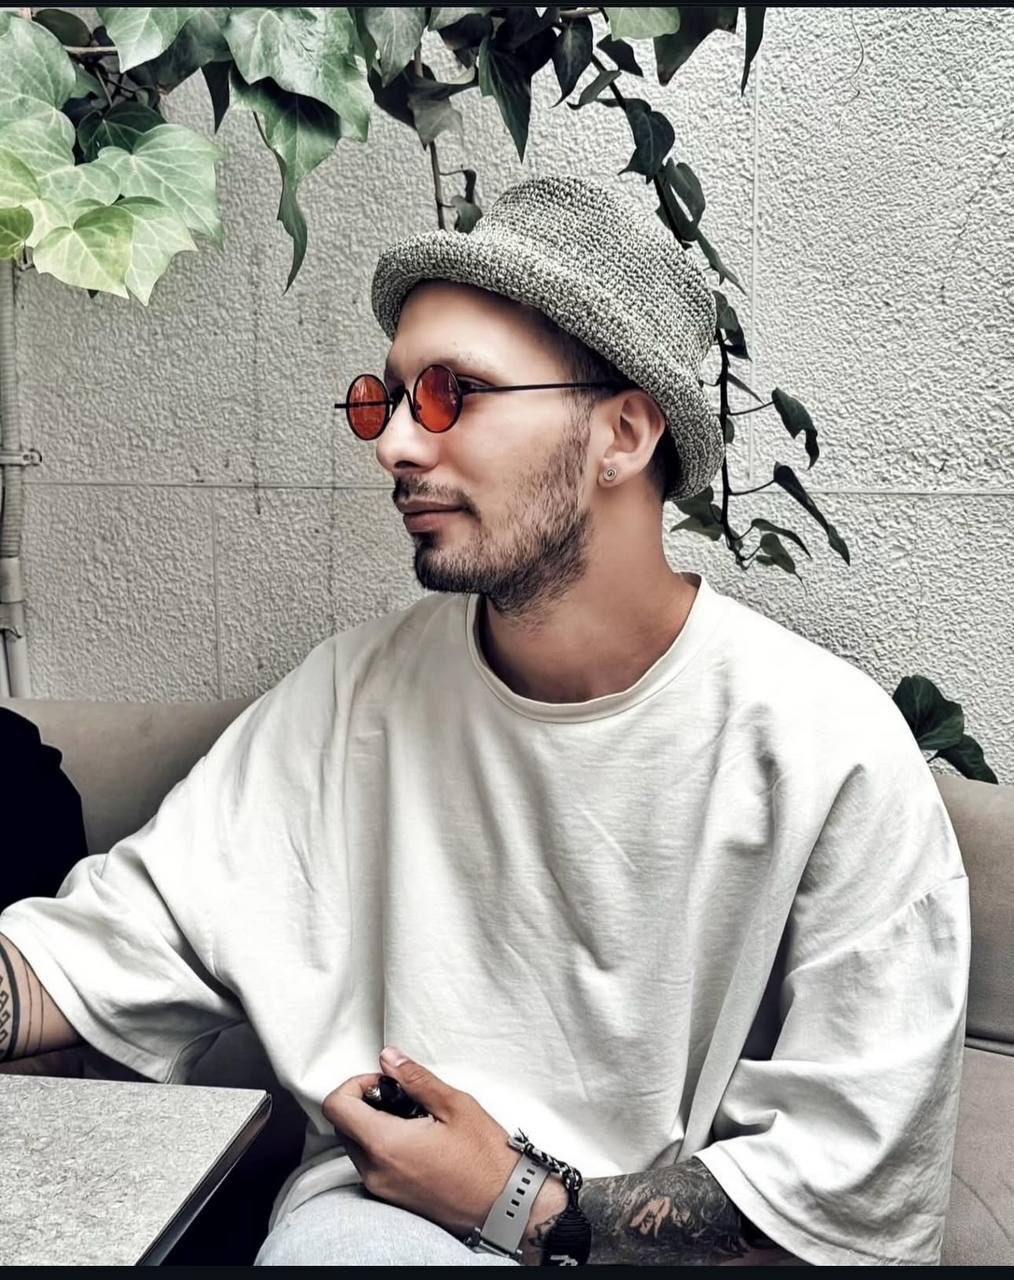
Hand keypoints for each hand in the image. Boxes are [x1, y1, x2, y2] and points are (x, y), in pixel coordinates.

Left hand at [322, 1045, 520, 1238]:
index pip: (336, 1106)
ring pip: (355, 1145)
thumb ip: (415, 1079)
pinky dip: (383, 1145)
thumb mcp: (454, 1105)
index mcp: (385, 1145)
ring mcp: (381, 1189)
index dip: (356, 1084)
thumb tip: (388, 1058)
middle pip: (343, 1125)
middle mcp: (375, 1172)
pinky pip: (371, 1164)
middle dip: (366, 1102)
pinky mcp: (392, 1199)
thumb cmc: (485, 1158)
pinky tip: (418, 1139)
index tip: (385, 1082)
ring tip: (414, 1118)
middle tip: (402, 1096)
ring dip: (373, 1123)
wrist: (505, 1205)